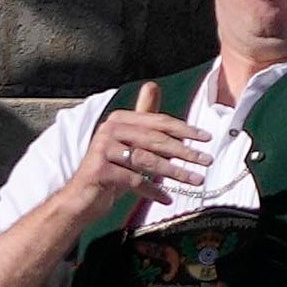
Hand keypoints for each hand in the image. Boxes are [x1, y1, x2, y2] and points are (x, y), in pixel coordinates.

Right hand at [53, 81, 211, 224]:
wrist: (79, 200)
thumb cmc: (110, 171)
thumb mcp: (130, 144)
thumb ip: (144, 119)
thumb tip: (152, 85)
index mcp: (119, 120)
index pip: (159, 122)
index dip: (185, 130)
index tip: (207, 138)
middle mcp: (108, 130)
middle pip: (156, 141)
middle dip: (185, 152)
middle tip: (206, 161)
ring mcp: (102, 150)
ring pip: (148, 160)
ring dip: (176, 172)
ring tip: (196, 180)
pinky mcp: (99, 170)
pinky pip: (134, 180)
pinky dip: (153, 191)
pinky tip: (166, 198)